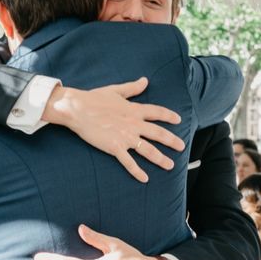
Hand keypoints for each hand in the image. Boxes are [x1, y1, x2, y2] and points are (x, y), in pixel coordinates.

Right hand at [42, 77, 184, 182]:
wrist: (78, 109)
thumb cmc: (94, 98)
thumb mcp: (116, 90)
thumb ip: (132, 88)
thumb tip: (145, 80)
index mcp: (134, 109)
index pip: (157, 112)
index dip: (169, 116)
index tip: (178, 120)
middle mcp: (134, 124)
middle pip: (158, 133)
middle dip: (172, 141)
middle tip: (182, 146)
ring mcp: (125, 137)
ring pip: (148, 150)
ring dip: (161, 158)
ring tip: (170, 165)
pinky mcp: (115, 147)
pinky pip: (129, 162)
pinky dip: (137, 171)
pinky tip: (145, 179)